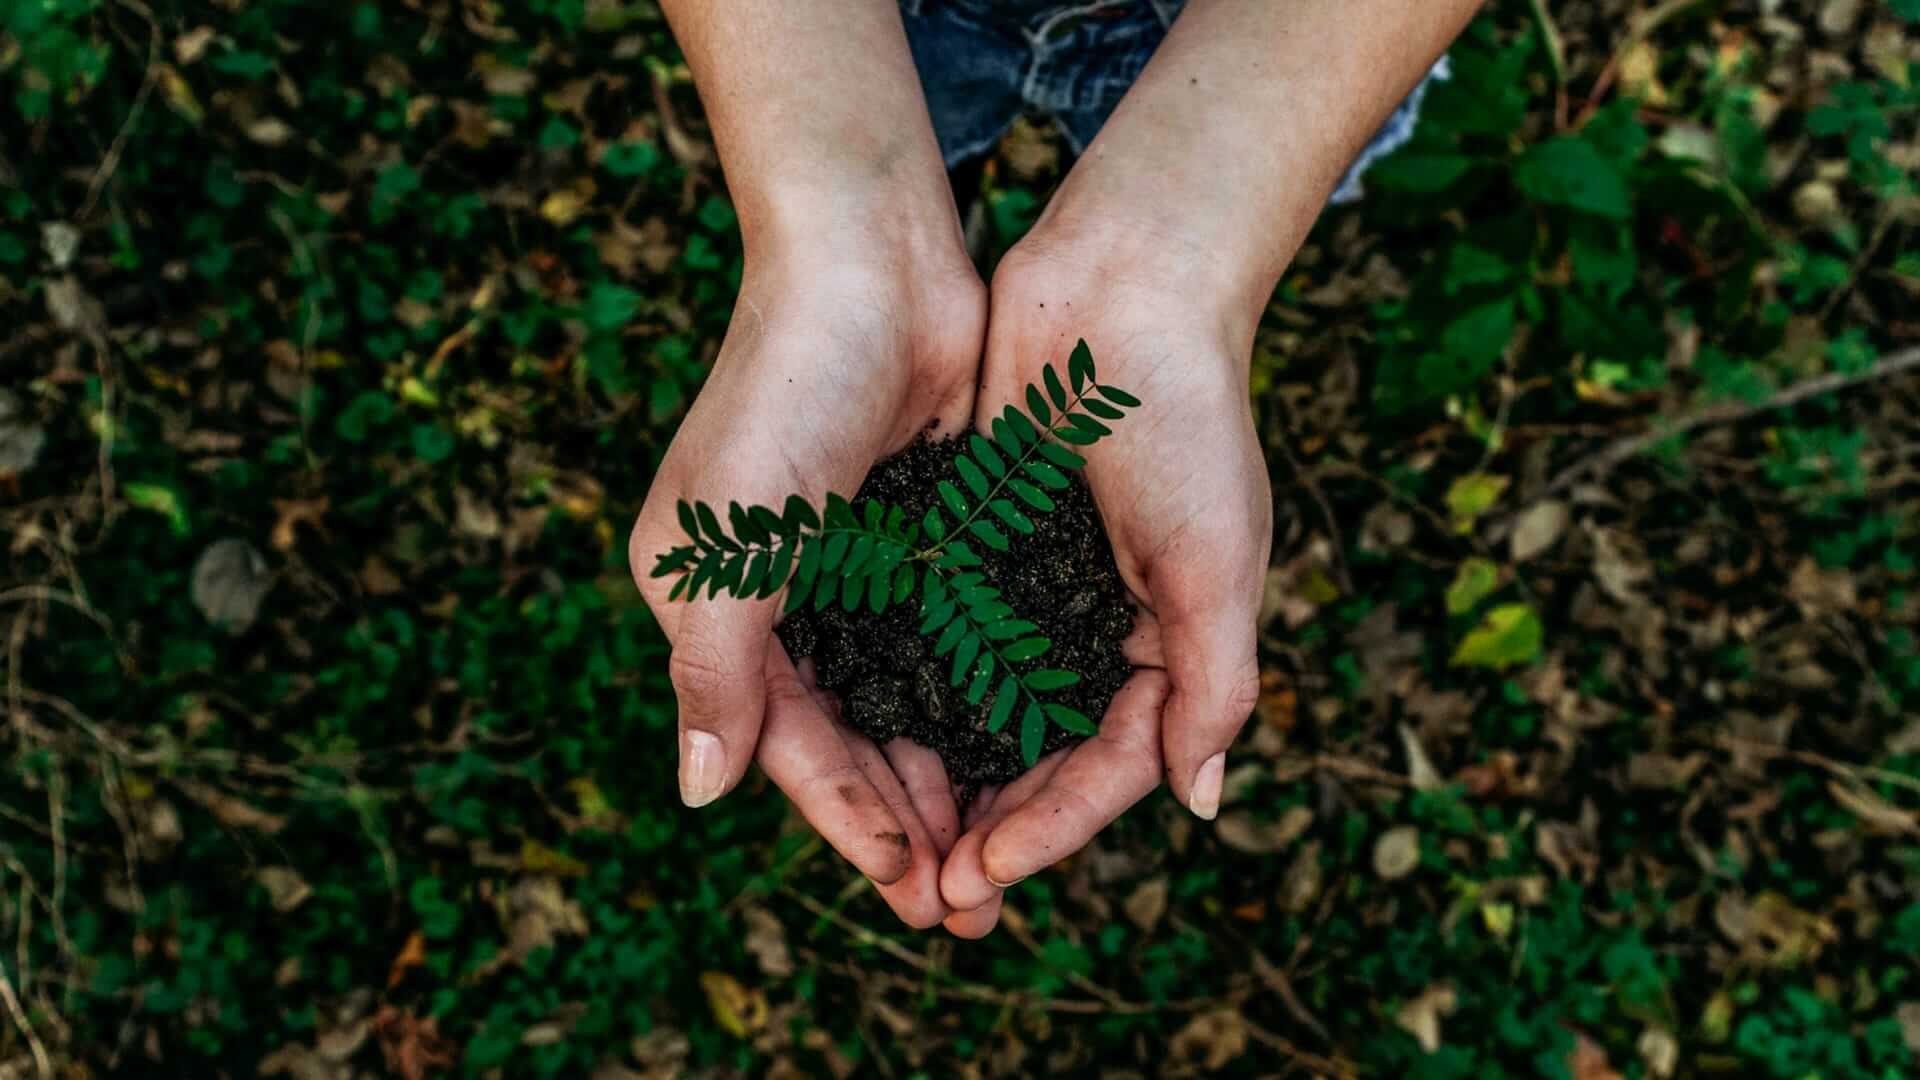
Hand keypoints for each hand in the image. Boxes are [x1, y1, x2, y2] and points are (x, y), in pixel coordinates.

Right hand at [629, 239, 984, 928]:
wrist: (872, 261)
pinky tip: (1026, 753)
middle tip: (968, 904)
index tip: (910, 886)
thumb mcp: (728, 541)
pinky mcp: (926, 537)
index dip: (846, 818)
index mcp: (717, 605)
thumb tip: (700, 794)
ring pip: (908, 703)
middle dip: (906, 821)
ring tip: (1002, 854)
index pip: (786, 742)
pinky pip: (954, 644)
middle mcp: (785, 598)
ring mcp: (859, 569)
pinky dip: (982, 702)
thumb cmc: (783, 391)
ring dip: (950, 778)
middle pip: (851, 739)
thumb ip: (715, 669)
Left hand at [937, 230, 1270, 933]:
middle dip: (990, 829)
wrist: (1123, 285)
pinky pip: (936, 636)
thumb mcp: (1217, 560)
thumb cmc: (1187, 419)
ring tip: (891, 844)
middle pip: (1038, 758)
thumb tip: (1201, 803)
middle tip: (931, 896)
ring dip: (942, 779)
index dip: (1051, 829)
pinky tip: (862, 734)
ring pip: (979, 711)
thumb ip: (1213, 682)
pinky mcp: (973, 543)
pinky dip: (907, 689)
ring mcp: (1030, 589)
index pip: (1108, 768)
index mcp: (1165, 645)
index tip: (984, 872)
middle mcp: (1095, 629)